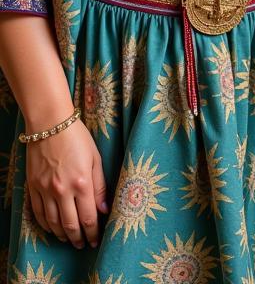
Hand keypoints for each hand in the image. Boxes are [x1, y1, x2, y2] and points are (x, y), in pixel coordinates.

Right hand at [25, 120, 106, 247]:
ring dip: (61, 234)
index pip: (89, 217)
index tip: (96, 240)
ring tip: (69, 239)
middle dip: (78, 238)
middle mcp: (62, 191)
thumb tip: (104, 209)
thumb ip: (100, 185)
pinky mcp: (33, 188)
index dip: (93, 232)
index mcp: (82, 183)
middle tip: (82, 245)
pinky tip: (51, 228)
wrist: (50, 125)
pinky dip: (45, 224)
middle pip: (70, 224)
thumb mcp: (95, 159)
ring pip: (52, 223)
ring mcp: (45, 191)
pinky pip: (38, 213)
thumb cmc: (78, 139)